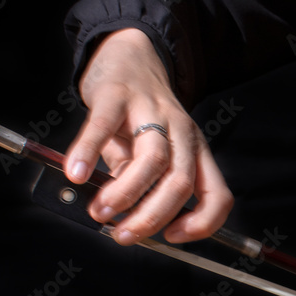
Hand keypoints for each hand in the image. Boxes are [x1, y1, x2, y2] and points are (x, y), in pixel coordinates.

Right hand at [63, 28, 232, 244]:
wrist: (128, 57)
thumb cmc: (137, 117)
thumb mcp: (146, 154)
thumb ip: (138, 184)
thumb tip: (118, 218)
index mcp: (196, 153)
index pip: (217, 195)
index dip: (202, 223)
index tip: (172, 238)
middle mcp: (182, 132)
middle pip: (180, 182)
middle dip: (153, 217)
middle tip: (124, 235)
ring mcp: (153, 110)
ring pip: (152, 159)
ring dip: (125, 194)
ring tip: (100, 211)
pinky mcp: (118, 94)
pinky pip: (104, 125)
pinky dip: (89, 152)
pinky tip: (77, 174)